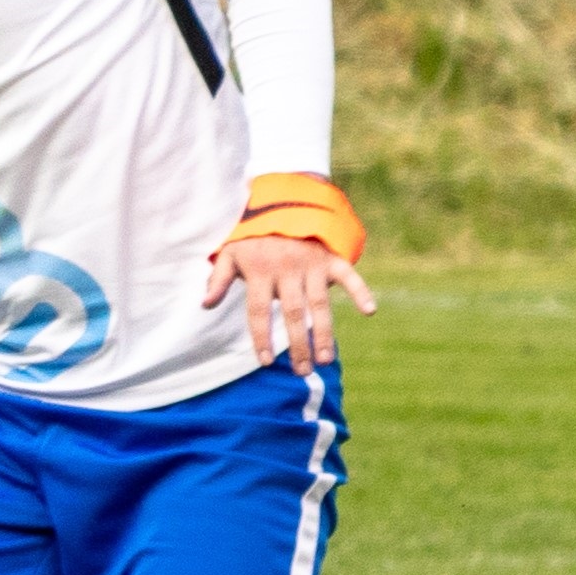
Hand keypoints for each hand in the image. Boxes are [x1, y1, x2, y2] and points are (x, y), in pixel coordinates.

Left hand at [202, 224, 368, 367]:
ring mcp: (312, 264)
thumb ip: (218, 279)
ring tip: (326, 359)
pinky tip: (370, 311)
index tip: (264, 362)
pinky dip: (361, 291)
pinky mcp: (330, 258)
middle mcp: (287, 270)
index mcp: (260, 271)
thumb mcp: (229, 252)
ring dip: (324, 332)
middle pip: (293, 313)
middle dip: (298, 344)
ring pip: (319, 303)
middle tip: (303, 371)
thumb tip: (206, 305)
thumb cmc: (254, 236)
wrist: (282, 203)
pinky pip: (349, 276)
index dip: (261, 337)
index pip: (259, 310)